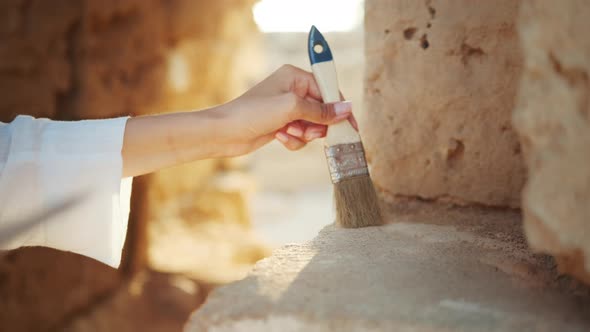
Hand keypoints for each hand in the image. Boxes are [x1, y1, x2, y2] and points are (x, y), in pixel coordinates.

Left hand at [122, 65, 355, 176]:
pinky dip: (294, 140)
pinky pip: (301, 135)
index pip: (328, 90)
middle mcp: (293, 90)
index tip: (350, 126)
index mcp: (295, 77)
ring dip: (304, 134)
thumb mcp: (290, 108)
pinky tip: (280, 138)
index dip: (339, 108)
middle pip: (322, 110)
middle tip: (308, 132)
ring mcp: (287, 109)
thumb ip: (320, 110)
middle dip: (317, 125)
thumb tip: (346, 109)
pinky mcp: (282, 125)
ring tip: (288, 133)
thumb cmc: (252, 113)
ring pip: (313, 126)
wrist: (224, 133)